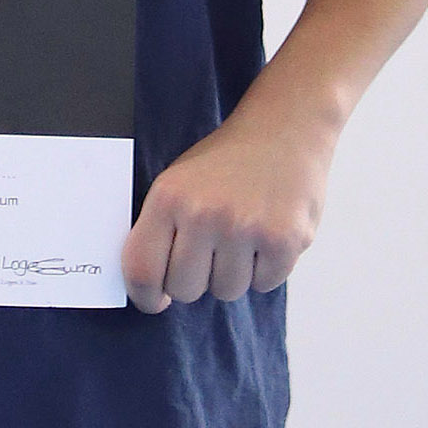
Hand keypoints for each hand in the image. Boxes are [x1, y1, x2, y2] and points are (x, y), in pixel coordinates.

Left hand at [120, 107, 335, 311]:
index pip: (142, 270)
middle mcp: (204, 213)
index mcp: (169, 196)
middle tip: (209, 249)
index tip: (155, 300)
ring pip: (225, 291)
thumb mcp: (178, 181)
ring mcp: (245, 228)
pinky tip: (266, 232)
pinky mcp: (284, 241)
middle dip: (194, 279)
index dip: (145, 295)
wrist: (285, 128)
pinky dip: (264, 268)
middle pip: (184, 290)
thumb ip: (160, 229)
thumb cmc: (225, 162)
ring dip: (232, 273)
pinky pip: (263, 285)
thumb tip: (149, 289)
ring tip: (241, 231)